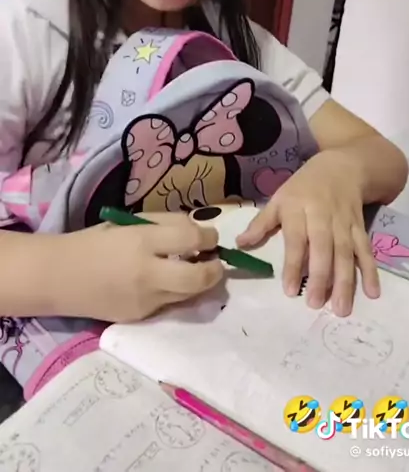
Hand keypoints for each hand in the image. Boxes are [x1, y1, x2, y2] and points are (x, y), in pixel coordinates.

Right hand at [54, 213, 224, 322]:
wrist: (60, 278)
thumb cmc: (95, 243)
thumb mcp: (129, 223)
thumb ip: (164, 224)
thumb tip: (197, 231)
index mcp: (142, 242)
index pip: (191, 238)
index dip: (209, 236)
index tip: (210, 236)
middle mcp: (148, 274)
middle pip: (199, 277)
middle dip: (215, 269)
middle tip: (214, 260)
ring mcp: (145, 300)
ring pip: (190, 295)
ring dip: (200, 282)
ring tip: (196, 270)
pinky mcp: (141, 317)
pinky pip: (171, 304)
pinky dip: (177, 293)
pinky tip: (169, 282)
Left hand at [236, 151, 379, 315]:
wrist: (342, 166)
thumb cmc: (304, 186)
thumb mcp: (279, 198)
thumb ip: (262, 223)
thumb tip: (240, 244)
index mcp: (298, 208)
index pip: (296, 239)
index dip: (292, 264)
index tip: (288, 290)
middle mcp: (323, 216)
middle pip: (323, 248)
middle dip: (320, 276)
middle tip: (314, 304)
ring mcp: (344, 222)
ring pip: (346, 252)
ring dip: (345, 280)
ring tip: (341, 308)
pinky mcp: (360, 227)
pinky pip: (366, 250)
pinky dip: (371, 270)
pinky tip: (372, 292)